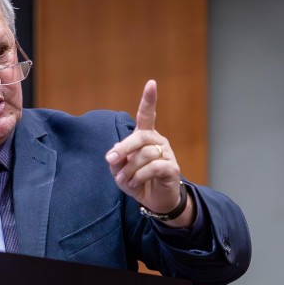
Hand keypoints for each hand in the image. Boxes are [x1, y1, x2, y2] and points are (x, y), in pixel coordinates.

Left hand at [104, 80, 192, 227]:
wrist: (154, 201)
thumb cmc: (137, 181)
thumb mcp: (120, 171)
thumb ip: (116, 161)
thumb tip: (116, 154)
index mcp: (145, 137)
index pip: (147, 115)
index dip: (149, 100)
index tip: (152, 83)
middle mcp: (157, 141)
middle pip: (140, 137)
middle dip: (123, 148)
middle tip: (111, 160)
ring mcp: (167, 154)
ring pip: (145, 154)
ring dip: (130, 169)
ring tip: (125, 179)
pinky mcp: (172, 168)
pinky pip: (154, 167)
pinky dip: (140, 176)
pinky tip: (135, 184)